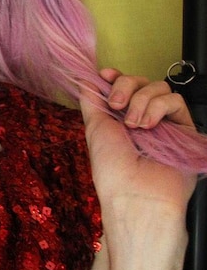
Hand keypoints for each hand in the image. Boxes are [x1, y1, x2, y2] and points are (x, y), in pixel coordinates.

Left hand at [80, 68, 195, 211]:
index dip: (116, 76)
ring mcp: (164, 122)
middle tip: (117, 106)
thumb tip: (85, 78)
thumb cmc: (113, 168)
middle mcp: (143, 117)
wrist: (136, 194)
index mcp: (120, 117)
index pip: (123, 85)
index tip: (105, 75)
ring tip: (134, 125)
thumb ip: (92, 100)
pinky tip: (149, 125)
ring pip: (159, 87)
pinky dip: (158, 107)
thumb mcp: (94, 128)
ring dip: (141, 100)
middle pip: (140, 81)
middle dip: (125, 86)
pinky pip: (175, 101)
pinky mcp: (184, 129)